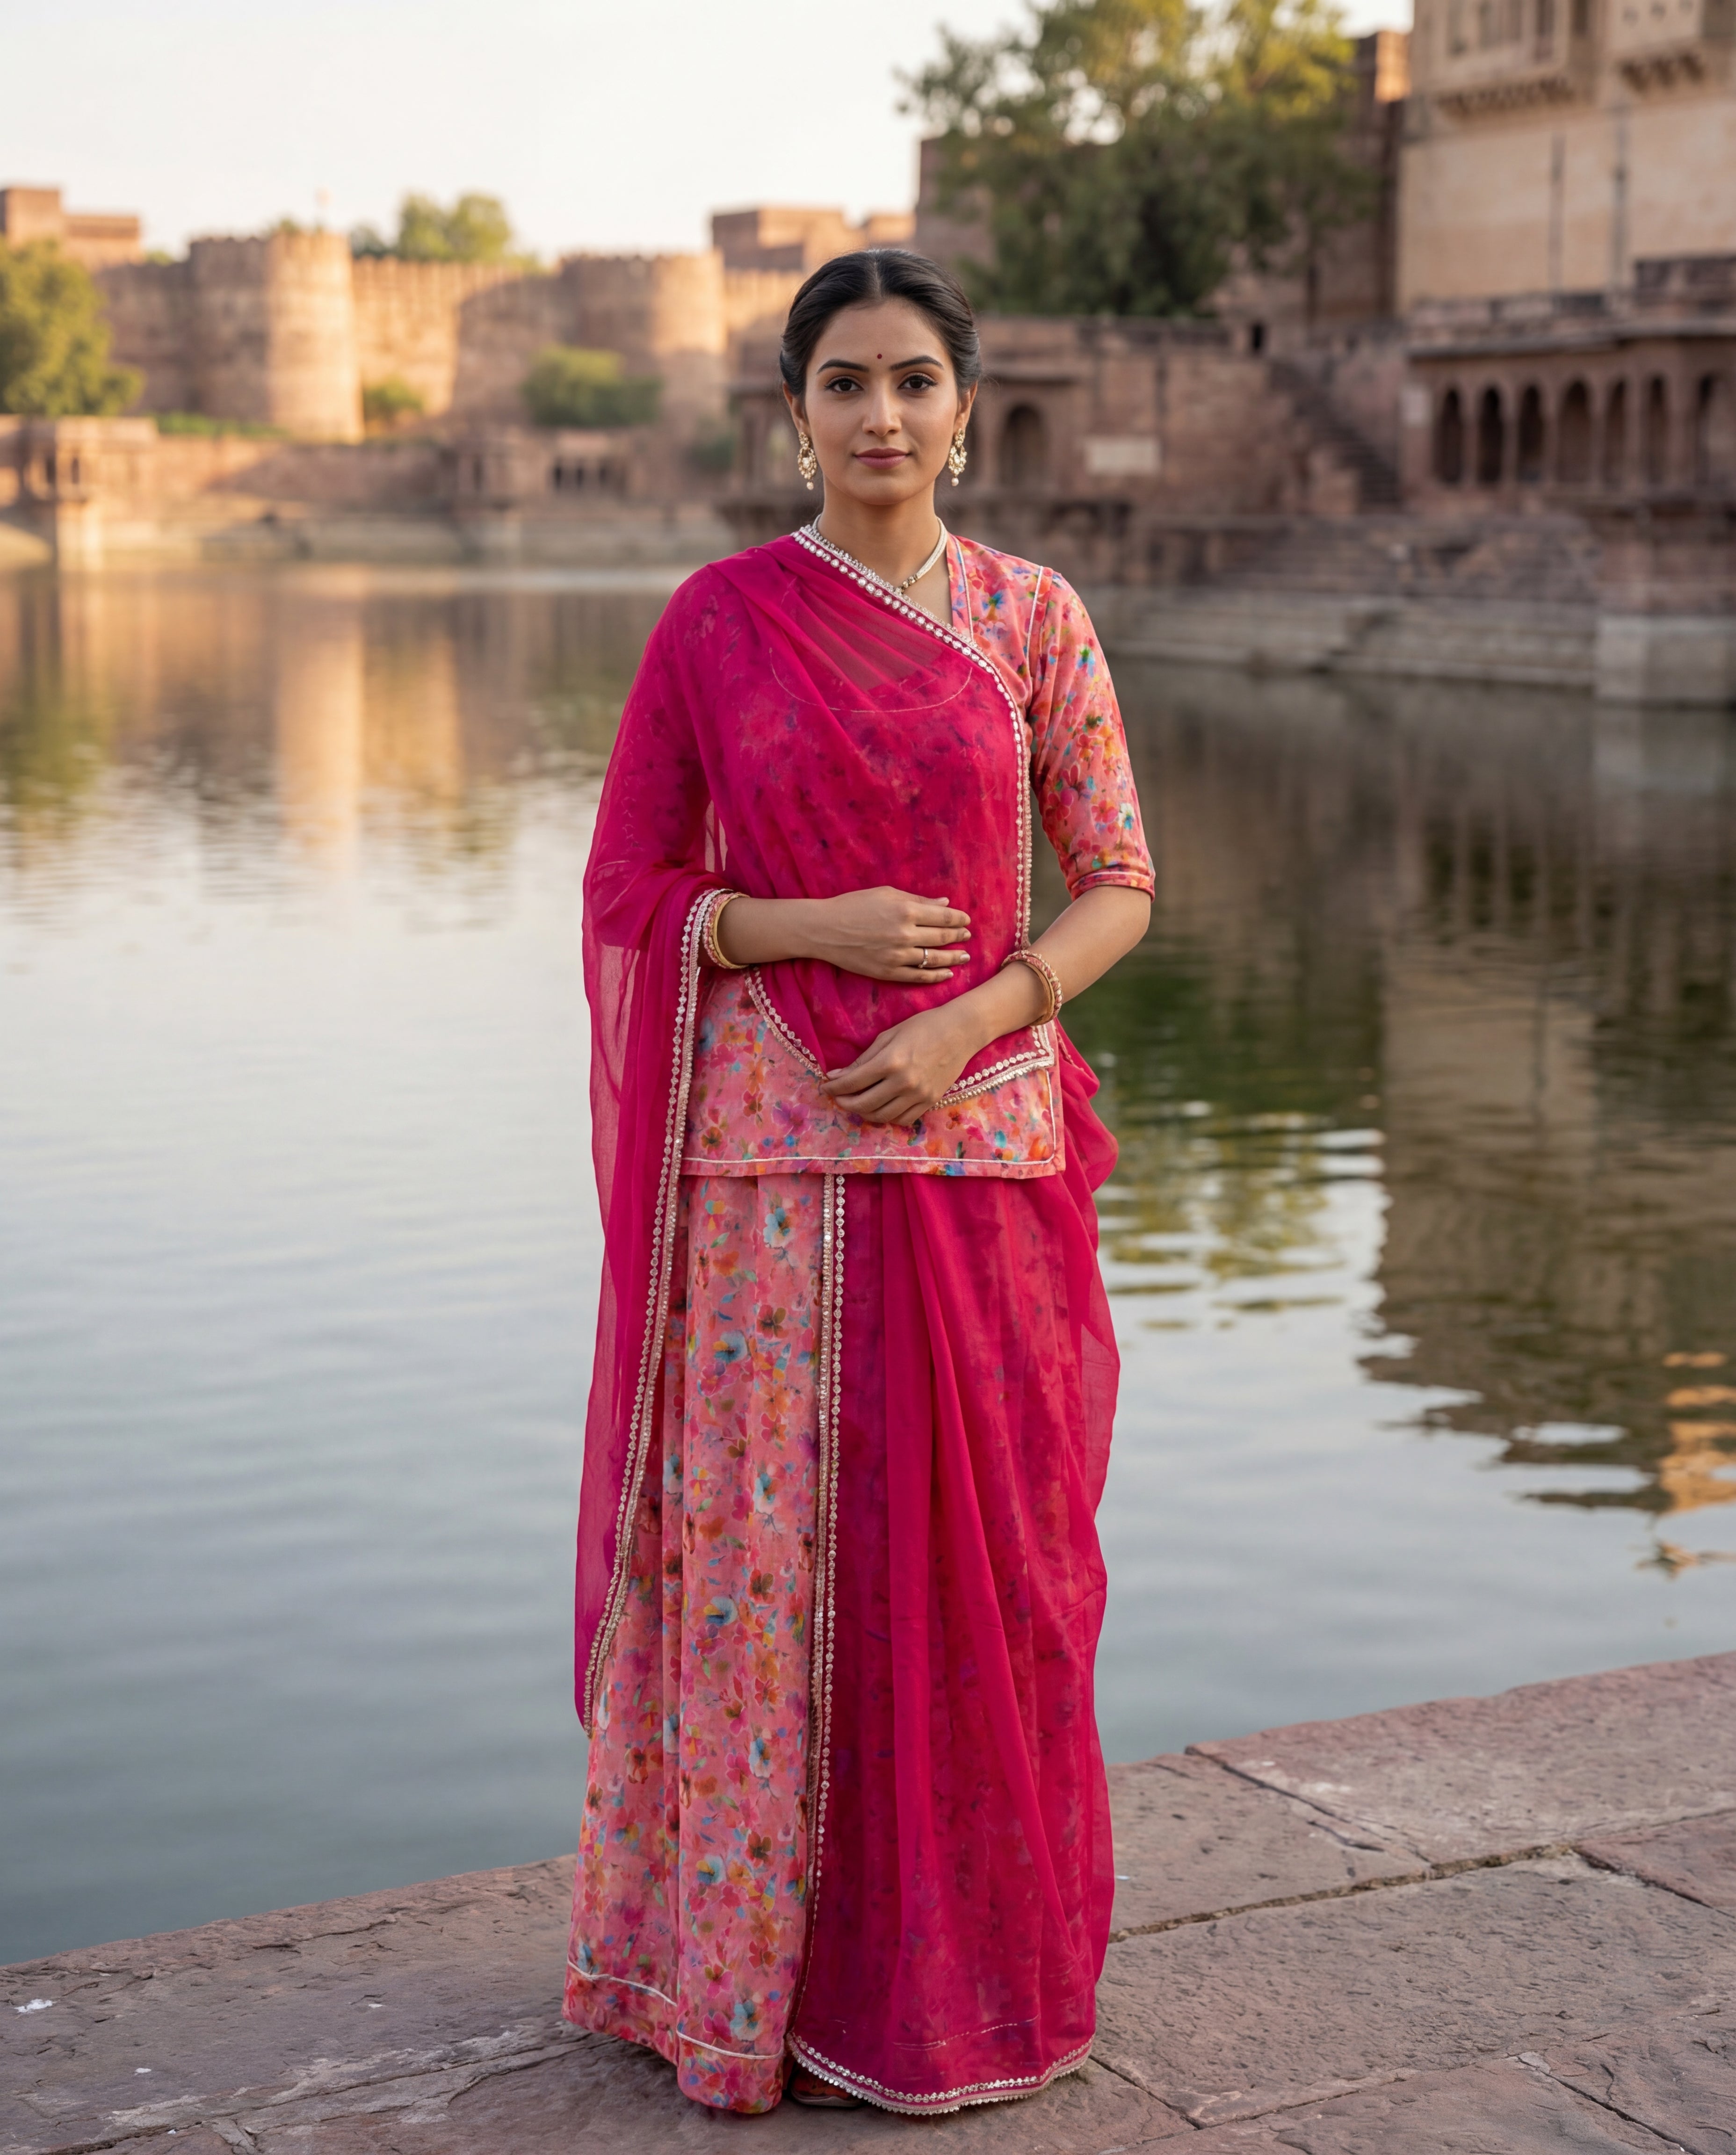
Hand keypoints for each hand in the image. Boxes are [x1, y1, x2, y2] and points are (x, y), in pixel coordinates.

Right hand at [804, 886, 970, 983]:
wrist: (825, 930)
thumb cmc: (853, 906)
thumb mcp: (886, 894)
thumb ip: (917, 900)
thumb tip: (944, 904)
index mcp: (906, 911)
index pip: (943, 917)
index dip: (958, 919)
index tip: (966, 920)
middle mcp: (905, 934)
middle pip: (942, 937)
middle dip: (958, 936)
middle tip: (967, 937)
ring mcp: (897, 956)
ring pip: (934, 959)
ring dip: (953, 958)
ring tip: (965, 957)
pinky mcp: (888, 972)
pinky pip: (918, 976)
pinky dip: (935, 976)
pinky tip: (947, 974)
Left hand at [820, 1006, 979, 1124]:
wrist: (961, 1031)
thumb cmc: (923, 1026)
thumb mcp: (888, 1036)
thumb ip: (863, 1059)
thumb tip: (837, 1076)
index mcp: (890, 1061)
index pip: (852, 1083)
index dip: (834, 1088)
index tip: (825, 1087)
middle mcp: (903, 1082)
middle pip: (863, 1104)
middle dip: (844, 1103)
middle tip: (838, 1097)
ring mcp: (918, 1095)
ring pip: (881, 1116)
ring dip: (863, 1112)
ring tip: (857, 1102)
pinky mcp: (929, 1102)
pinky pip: (902, 1119)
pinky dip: (886, 1117)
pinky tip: (880, 1107)